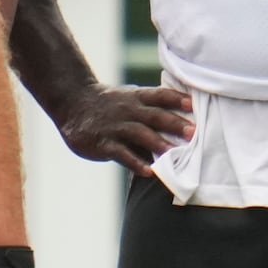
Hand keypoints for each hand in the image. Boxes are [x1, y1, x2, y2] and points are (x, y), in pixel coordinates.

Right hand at [57, 83, 192, 175]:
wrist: (73, 102)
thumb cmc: (109, 104)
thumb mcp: (129, 98)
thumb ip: (150, 109)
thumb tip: (181, 123)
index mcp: (137, 98)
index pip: (160, 96)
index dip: (177, 99)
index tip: (193, 104)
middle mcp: (128, 110)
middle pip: (154, 115)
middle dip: (174, 124)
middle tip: (193, 132)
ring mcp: (115, 126)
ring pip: (139, 134)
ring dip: (158, 143)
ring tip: (174, 153)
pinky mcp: (103, 143)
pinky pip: (122, 154)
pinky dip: (135, 162)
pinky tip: (149, 171)